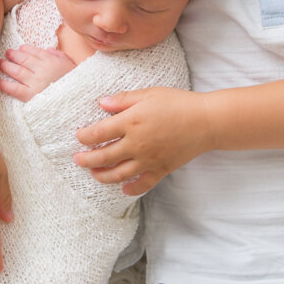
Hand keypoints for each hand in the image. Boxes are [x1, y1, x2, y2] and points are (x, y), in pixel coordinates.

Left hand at [0, 45, 75, 102]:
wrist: (77, 98)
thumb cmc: (76, 83)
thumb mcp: (71, 65)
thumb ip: (59, 56)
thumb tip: (48, 50)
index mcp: (52, 61)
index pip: (36, 52)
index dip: (26, 49)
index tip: (21, 48)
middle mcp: (41, 69)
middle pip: (24, 60)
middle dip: (14, 55)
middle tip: (7, 53)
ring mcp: (35, 82)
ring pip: (17, 71)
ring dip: (7, 66)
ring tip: (0, 63)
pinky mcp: (31, 95)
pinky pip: (15, 89)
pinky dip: (5, 85)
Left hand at [74, 88, 212, 195]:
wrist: (206, 121)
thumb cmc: (178, 103)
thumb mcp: (149, 94)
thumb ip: (124, 100)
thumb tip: (103, 103)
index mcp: (131, 122)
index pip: (98, 133)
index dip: (85, 136)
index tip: (79, 136)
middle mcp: (136, 144)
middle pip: (103, 156)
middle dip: (86, 160)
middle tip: (77, 160)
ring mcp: (148, 159)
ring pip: (118, 174)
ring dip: (103, 176)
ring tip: (94, 174)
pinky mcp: (161, 169)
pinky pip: (143, 184)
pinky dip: (131, 189)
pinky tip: (123, 189)